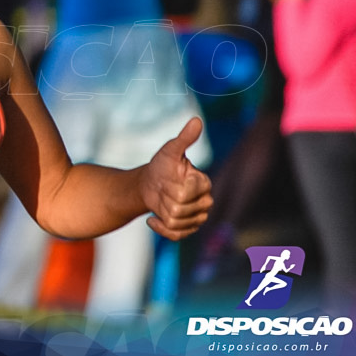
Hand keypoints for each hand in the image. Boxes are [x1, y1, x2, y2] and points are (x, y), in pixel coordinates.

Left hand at [141, 117, 212, 240]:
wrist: (150, 183)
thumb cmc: (162, 166)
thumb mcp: (169, 150)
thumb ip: (184, 138)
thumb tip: (196, 120)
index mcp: (204, 184)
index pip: (186, 192)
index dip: (170, 187)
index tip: (167, 177)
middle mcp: (205, 202)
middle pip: (179, 209)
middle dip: (163, 199)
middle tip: (162, 189)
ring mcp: (197, 217)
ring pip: (175, 222)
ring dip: (160, 211)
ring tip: (160, 200)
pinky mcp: (188, 229)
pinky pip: (175, 235)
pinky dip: (160, 228)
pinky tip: (152, 218)